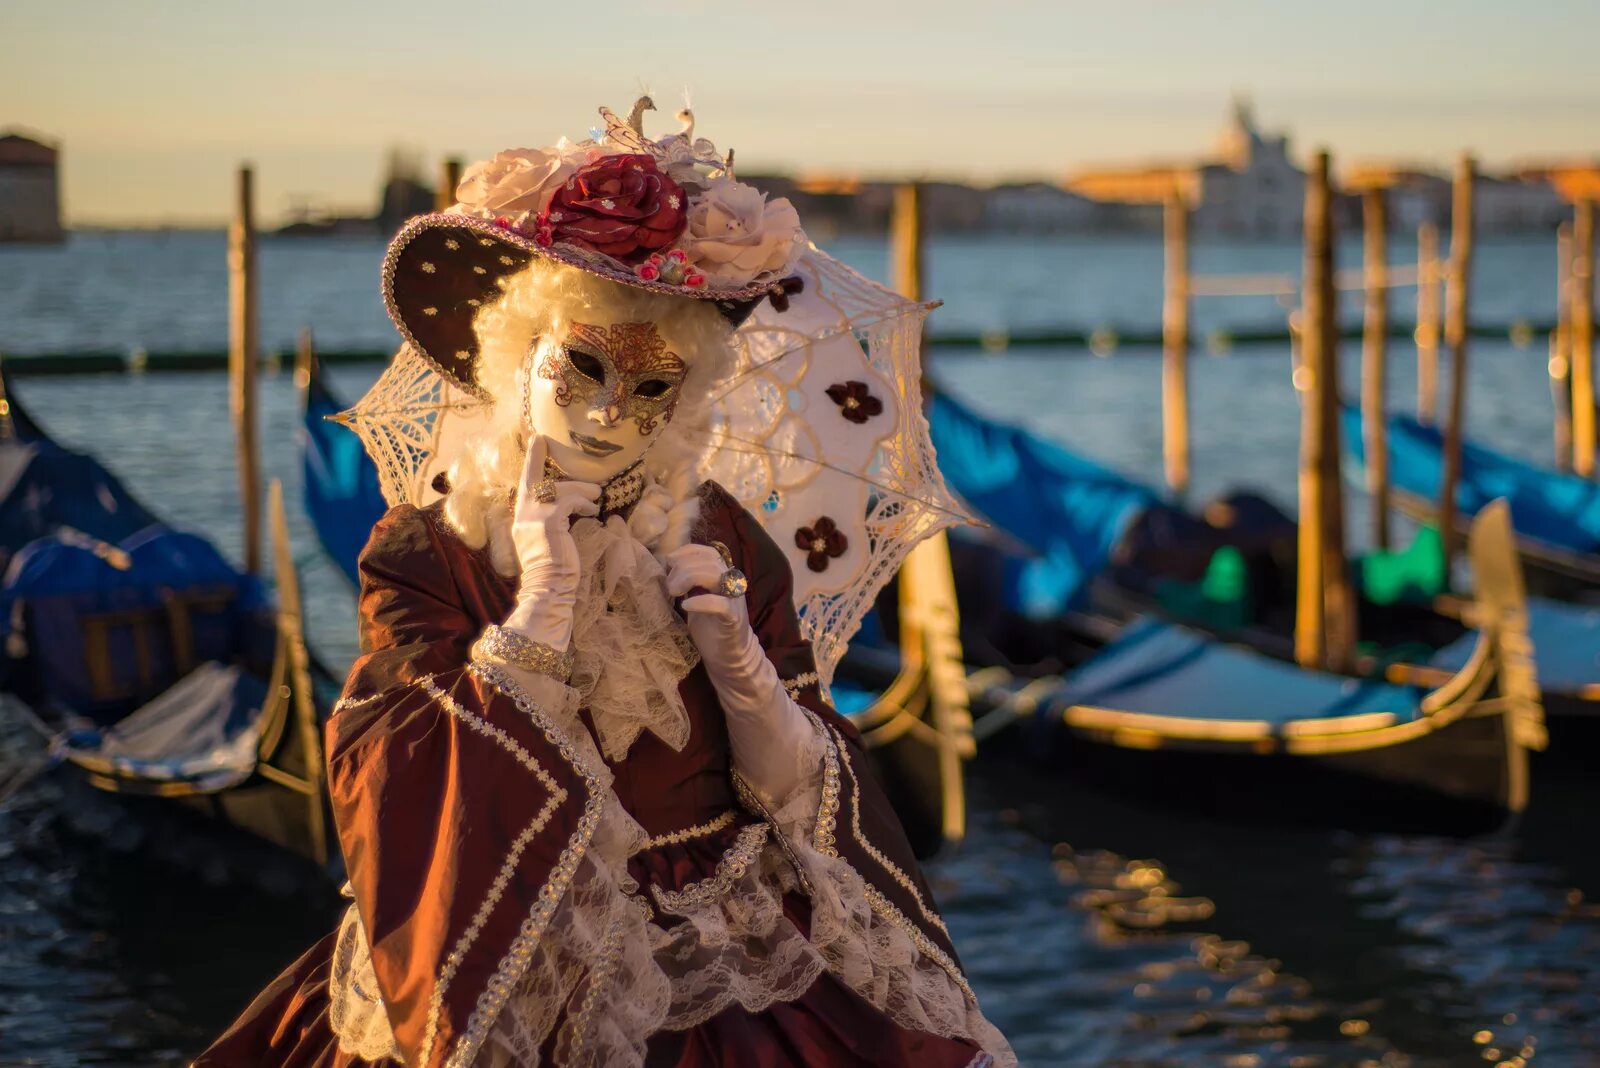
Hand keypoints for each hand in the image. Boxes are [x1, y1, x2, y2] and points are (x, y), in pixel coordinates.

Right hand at [503, 435, 599, 648]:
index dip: (532, 460)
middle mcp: (523, 515)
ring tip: (596, 496)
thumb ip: (551, 521)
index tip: (537, 439)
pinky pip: (569, 501)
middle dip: (549, 466)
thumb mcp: (549, 541)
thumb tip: (570, 507)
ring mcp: (533, 518)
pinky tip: (592, 510)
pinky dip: (583, 503)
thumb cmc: (554, 571)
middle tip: (568, 464)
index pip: (525, 484)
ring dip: (581, 491)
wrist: (548, 590)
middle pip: (537, 480)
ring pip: (559, 489)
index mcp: (521, 519)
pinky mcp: (548, 522)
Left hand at [665, 543, 816, 803]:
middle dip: (682, 567)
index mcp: (722, 576)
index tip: (666, 566)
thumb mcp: (695, 601)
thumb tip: (660, 569)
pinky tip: (686, 609)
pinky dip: (700, 602)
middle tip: (669, 587)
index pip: (705, 550)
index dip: (683, 553)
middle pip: (709, 557)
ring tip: (675, 594)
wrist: (731, 663)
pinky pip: (720, 604)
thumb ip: (685, 584)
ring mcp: (734, 601)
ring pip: (715, 574)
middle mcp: (731, 584)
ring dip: (689, 579)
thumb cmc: (710, 632)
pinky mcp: (733, 621)